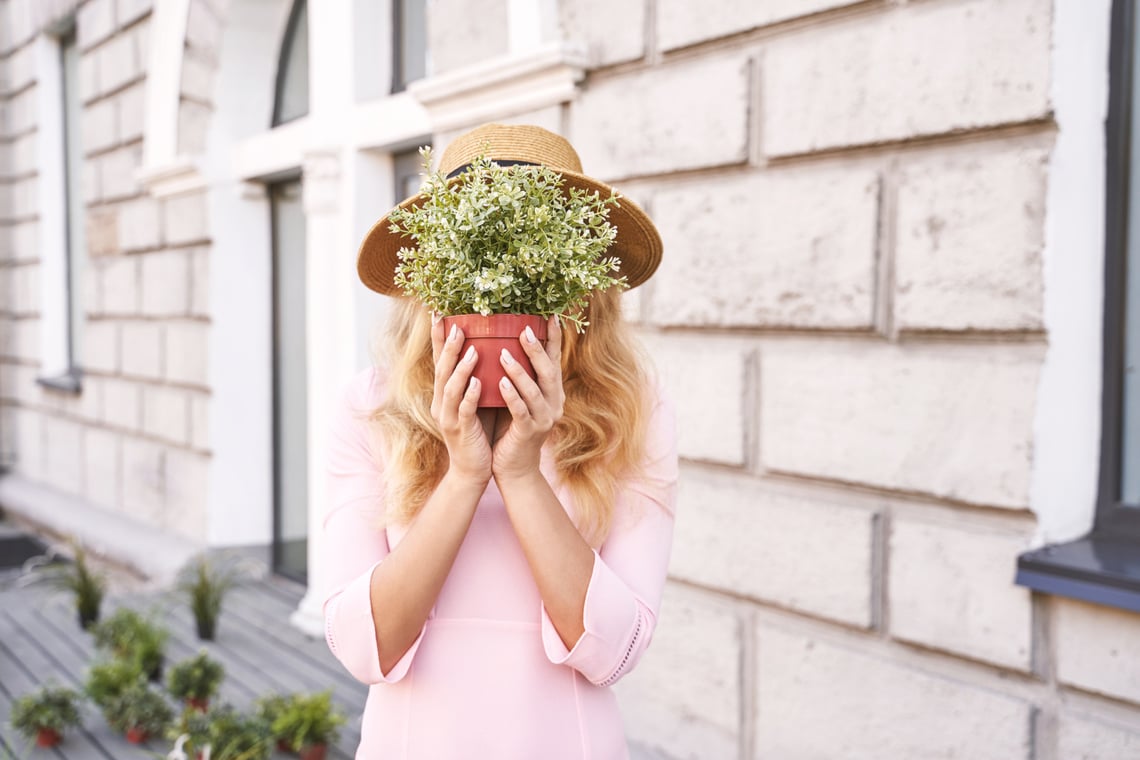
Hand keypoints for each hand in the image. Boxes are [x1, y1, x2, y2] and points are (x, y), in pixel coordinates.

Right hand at [430, 318, 491, 484]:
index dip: (438, 338)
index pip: (440, 360)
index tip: (439, 313)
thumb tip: (495, 349)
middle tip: (456, 324)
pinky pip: (463, 410)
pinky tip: (477, 383)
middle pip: (441, 369)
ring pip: (450, 387)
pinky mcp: (459, 431)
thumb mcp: (478, 400)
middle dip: (448, 346)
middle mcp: (441, 401)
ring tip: (472, 348)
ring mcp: (448, 416)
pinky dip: (469, 395)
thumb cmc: (480, 430)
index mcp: (445, 392)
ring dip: (460, 367)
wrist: (474, 469)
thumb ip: (480, 377)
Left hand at [492, 315, 564, 481]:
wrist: (514, 468)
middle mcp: (553, 404)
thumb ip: (517, 377)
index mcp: (552, 393)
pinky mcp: (529, 432)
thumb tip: (502, 343)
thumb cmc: (510, 429)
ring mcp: (543, 419)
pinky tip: (500, 382)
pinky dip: (511, 395)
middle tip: (523, 330)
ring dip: (519, 370)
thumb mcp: (517, 399)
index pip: (554, 361)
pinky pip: (521, 410)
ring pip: (534, 390)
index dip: (554, 339)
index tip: (551, 316)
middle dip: (537, 350)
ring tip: (502, 353)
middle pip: (549, 372)